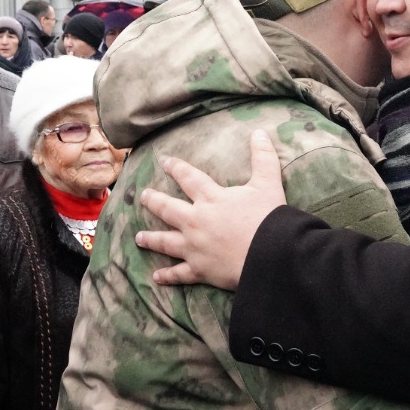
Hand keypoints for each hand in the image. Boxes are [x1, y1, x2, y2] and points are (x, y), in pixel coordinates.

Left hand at [136, 130, 285, 289]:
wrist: (270, 254)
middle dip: (154, 201)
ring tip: (138, 238)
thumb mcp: (268, 183)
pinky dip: (167, 276)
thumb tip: (260, 132)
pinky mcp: (200, 269)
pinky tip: (157, 277)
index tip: (165, 162)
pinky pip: (179, 273)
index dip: (177, 168)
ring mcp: (194, 247)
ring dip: (151, 239)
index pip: (189, 178)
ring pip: (165, 241)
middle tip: (143, 197)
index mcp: (211, 198)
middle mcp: (196, 221)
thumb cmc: (269, 218)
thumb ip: (263, 157)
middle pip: (168, 209)